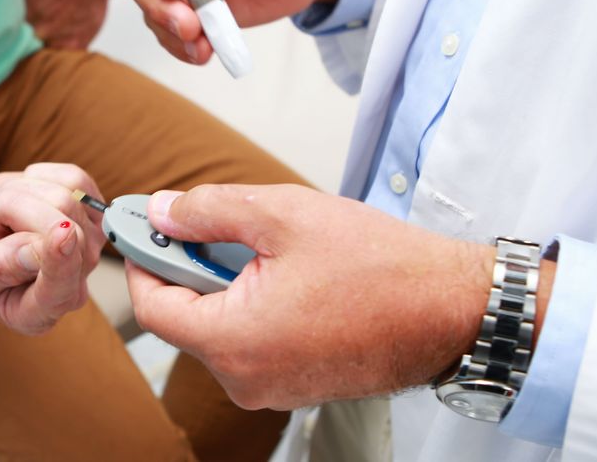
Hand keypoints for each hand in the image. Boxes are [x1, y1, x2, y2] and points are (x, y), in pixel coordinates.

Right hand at [0, 163, 106, 334]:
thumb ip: (0, 266)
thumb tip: (38, 251)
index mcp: (37, 314)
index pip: (60, 291)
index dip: (61, 261)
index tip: (62, 232)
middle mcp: (73, 285)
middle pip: (69, 236)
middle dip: (21, 208)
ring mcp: (90, 249)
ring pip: (71, 203)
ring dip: (26, 190)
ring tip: (1, 202)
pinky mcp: (94, 215)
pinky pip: (76, 182)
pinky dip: (43, 176)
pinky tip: (25, 190)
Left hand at [125, 184, 498, 409]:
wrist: (453, 311)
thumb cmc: (382, 268)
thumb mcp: (284, 215)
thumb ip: (210, 210)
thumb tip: (163, 212)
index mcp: (233, 342)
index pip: (151, 306)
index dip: (143, 260)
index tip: (145, 225)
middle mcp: (245, 379)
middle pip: (185, 316)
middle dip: (191, 264)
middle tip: (215, 222)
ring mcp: (271, 388)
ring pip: (219, 327)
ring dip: (226, 283)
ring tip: (269, 248)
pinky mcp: (294, 384)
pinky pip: (250, 341)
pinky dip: (252, 304)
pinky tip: (286, 275)